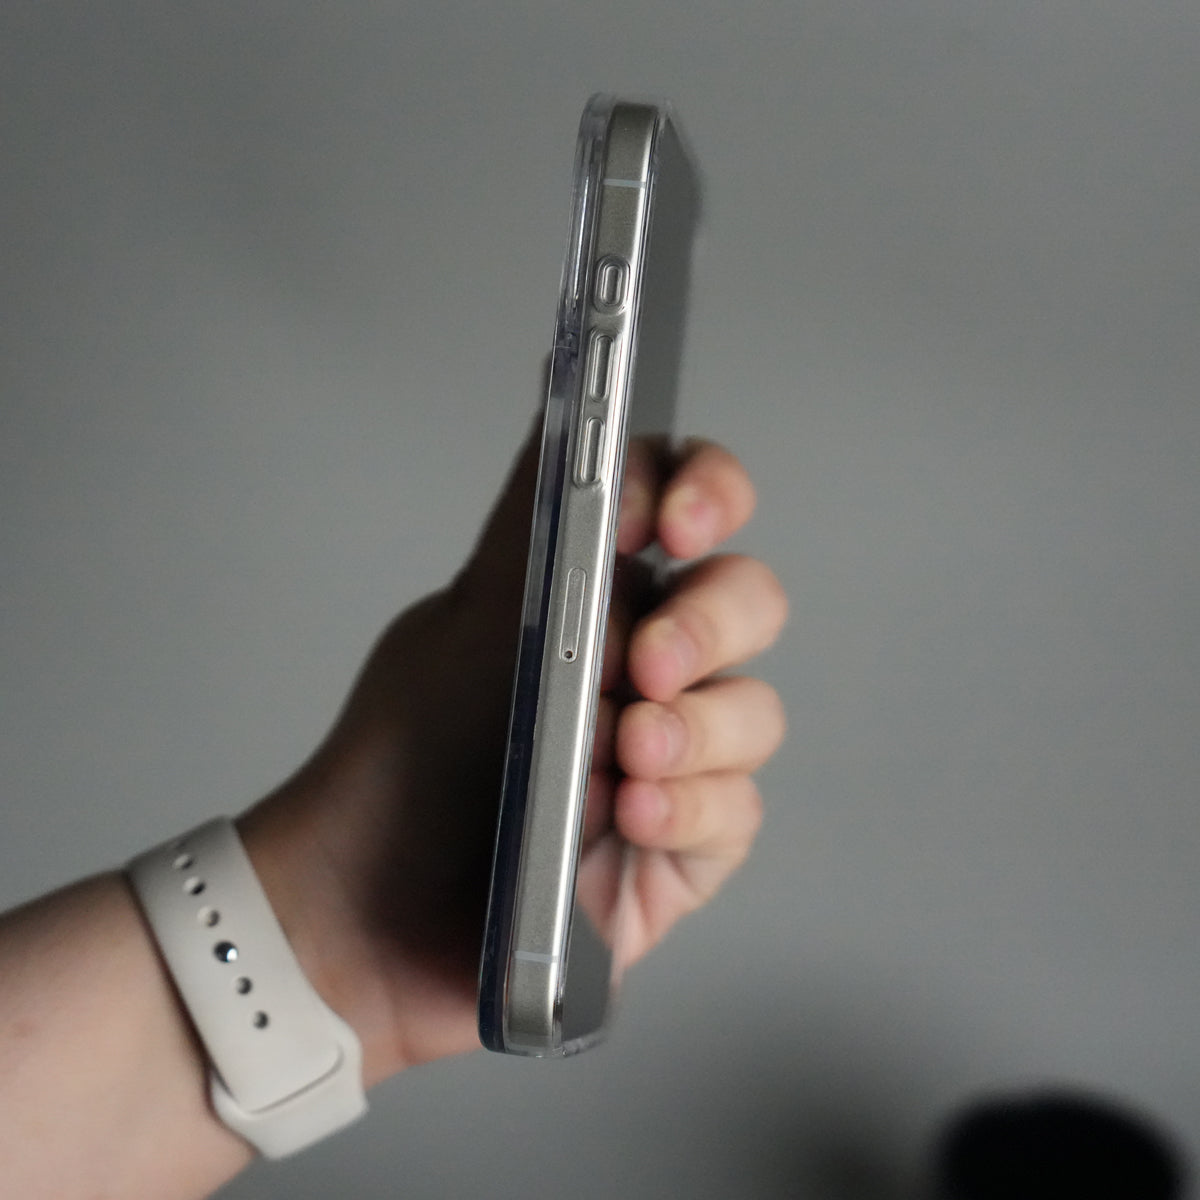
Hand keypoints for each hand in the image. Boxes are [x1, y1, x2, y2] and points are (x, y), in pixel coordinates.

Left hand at [237, 423, 787, 1085]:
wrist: (366, 913)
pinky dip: (687, 808)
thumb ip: (535, 514)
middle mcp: (645, 666)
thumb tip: (568, 388)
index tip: (676, 522)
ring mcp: (671, 756)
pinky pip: (735, 811)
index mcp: (598, 595)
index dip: (707, 494)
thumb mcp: (470, 618)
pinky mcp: (681, 845)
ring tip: (621, 756)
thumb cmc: (402, 757)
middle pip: (746, 602)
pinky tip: (626, 819)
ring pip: (753, 711)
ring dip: (696, 729)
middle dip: (712, 623)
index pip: (690, 508)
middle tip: (645, 662)